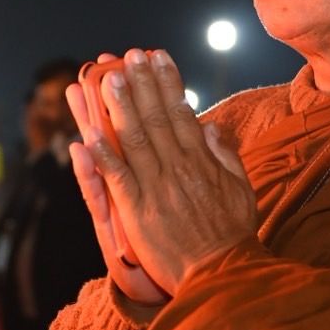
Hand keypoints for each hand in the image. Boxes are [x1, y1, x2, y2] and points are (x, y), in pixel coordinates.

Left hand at [70, 48, 257, 292]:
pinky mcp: (139, 211)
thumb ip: (225, 155)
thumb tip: (210, 126)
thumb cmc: (232, 234)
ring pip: (134, 140)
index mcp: (202, 160)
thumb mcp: (240, 189)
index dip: (168, 82)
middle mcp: (179, 168)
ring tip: (108, 78)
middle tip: (130, 55)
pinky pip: (118, 178)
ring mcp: (157, 188)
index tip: (158, 56)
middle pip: (156, 118)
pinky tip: (89, 134)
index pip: (182, 112)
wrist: (222, 274)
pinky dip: (103, 155)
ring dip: (120, 107)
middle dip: (142, 83)